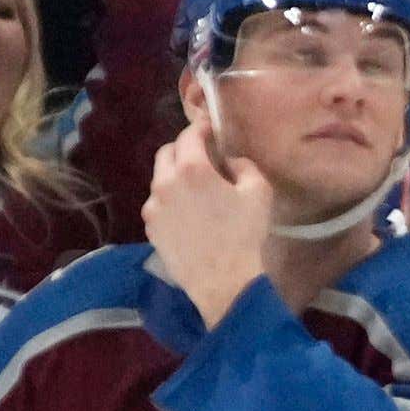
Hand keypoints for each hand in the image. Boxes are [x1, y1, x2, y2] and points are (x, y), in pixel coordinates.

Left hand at [143, 114, 275, 328]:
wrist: (224, 282)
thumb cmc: (245, 235)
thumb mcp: (259, 193)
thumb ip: (245, 166)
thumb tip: (230, 162)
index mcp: (191, 168)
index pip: (190, 135)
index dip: (201, 128)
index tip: (211, 129)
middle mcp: (165, 182)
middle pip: (166, 153)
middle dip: (183, 150)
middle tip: (202, 158)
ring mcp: (153, 206)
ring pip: (160, 180)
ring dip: (175, 178)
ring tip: (194, 192)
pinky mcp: (150, 228)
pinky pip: (158, 205)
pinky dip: (170, 202)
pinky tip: (187, 216)